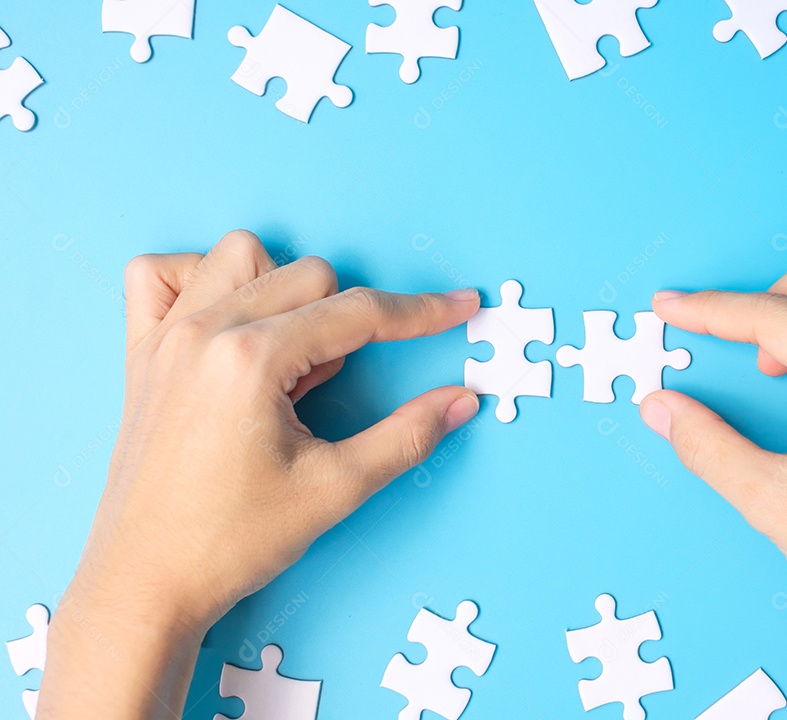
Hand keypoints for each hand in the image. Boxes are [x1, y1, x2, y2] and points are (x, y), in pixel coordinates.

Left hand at [39, 231, 479, 718]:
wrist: (146, 584)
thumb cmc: (230, 542)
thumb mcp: (335, 489)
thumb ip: (407, 435)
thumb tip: (460, 401)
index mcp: (252, 360)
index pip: (358, 312)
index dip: (421, 311)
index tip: (460, 306)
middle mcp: (205, 332)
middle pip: (309, 275)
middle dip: (347, 319)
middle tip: (334, 387)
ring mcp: (166, 337)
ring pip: (241, 257)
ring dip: (283, 289)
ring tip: (287, 355)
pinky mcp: (142, 354)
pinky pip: (159, 275)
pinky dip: (201, 282)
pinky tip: (227, 325)